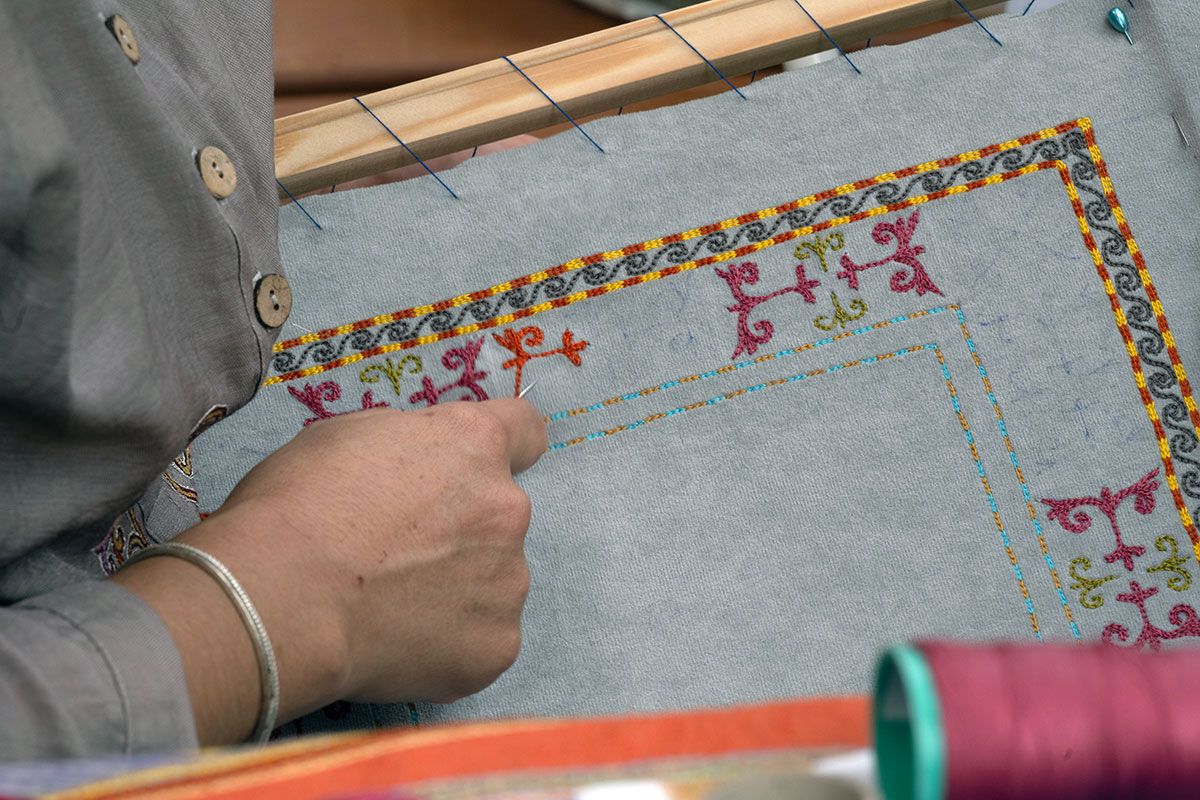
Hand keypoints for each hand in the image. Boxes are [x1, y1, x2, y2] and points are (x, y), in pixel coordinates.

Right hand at [114, 398, 545, 742]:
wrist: (280, 597)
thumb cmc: (296, 506)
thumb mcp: (347, 435)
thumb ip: (407, 446)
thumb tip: (417, 470)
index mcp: (474, 444)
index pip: (525, 429)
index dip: (504, 446)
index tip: (475, 470)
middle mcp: (508, 508)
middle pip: (500, 514)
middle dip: (462, 529)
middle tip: (398, 557)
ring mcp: (509, 581)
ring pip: (495, 579)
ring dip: (459, 587)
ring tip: (392, 608)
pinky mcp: (498, 644)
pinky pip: (483, 638)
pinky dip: (450, 642)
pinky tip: (400, 644)